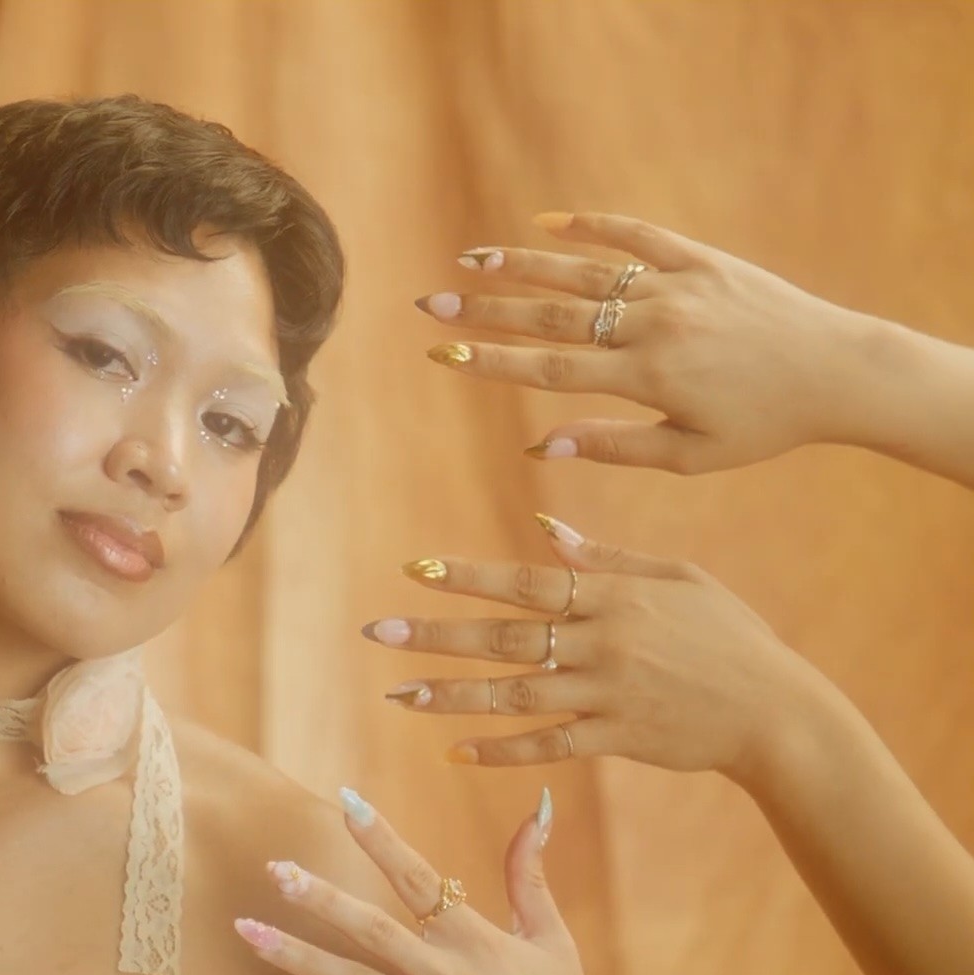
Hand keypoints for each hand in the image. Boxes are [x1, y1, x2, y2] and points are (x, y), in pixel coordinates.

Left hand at [241, 788, 622, 974]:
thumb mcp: (552, 940)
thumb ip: (528, 875)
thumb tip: (536, 809)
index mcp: (474, 940)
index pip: (419, 878)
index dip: (382, 838)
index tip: (346, 801)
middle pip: (371, 930)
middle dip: (319, 898)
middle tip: (275, 870)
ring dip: (296, 957)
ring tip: (248, 932)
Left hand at [363, 513, 849, 783]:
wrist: (779, 713)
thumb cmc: (731, 636)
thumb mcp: (678, 580)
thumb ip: (606, 559)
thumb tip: (544, 527)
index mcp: (614, 597)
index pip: (526, 581)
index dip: (468, 576)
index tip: (415, 570)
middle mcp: (603, 643)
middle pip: (506, 637)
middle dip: (437, 634)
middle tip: (380, 632)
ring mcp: (608, 694)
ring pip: (515, 695)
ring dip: (451, 695)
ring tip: (398, 694)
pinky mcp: (617, 739)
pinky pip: (547, 745)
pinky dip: (501, 750)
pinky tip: (456, 752)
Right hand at [417, 211, 880, 474]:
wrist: (840, 371)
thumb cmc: (765, 425)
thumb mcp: (691, 455)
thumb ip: (614, 447)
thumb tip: (540, 448)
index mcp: (648, 378)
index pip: (549, 368)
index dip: (489, 361)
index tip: (442, 351)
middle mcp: (655, 325)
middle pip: (552, 315)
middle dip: (486, 309)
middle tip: (431, 301)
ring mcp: (677, 286)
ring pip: (585, 272)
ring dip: (522, 263)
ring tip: (471, 259)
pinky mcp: (703, 260)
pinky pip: (639, 236)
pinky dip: (593, 227)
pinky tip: (549, 221)